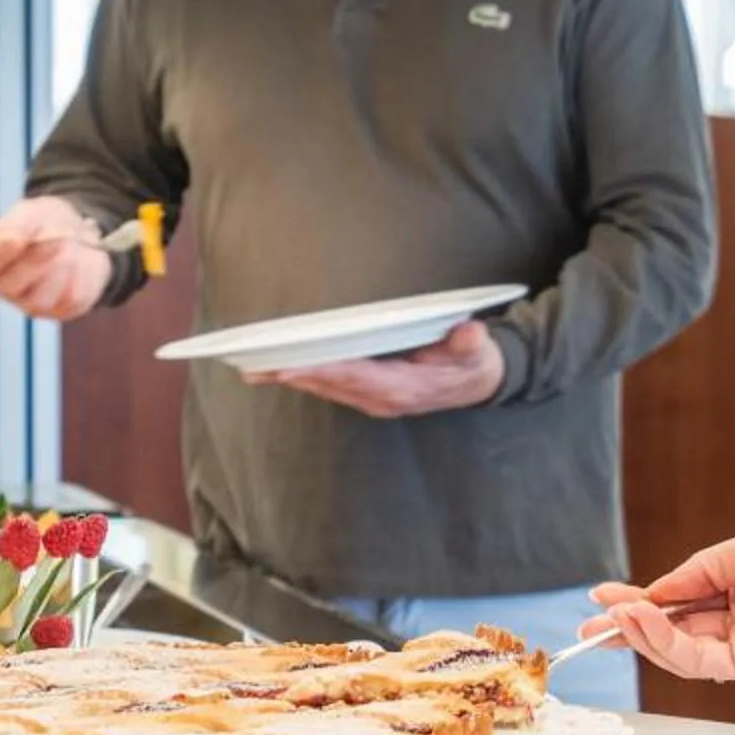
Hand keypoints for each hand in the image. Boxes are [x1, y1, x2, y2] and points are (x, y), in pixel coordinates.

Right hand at [0, 197, 111, 320]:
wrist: (79, 232)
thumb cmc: (43, 223)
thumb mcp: (29, 214)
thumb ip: (16, 224)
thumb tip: (0, 233)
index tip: (17, 237)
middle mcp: (6, 287)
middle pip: (10, 286)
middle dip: (35, 260)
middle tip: (56, 239)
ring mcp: (33, 303)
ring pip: (40, 300)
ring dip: (58, 269)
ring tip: (68, 246)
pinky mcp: (63, 309)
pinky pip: (71, 299)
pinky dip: (80, 275)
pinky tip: (81, 259)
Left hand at [248, 321, 504, 416]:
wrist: (479, 383)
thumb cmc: (473, 363)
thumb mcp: (478, 351)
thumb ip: (471, 344)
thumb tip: (469, 334)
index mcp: (406, 387)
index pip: (357, 377)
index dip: (323, 372)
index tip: (291, 366)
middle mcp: (384, 399)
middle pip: (332, 386)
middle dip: (294, 376)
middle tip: (255, 366)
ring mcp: (375, 400)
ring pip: (328, 390)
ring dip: (293, 380)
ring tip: (256, 369)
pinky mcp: (371, 395)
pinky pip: (332, 388)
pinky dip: (307, 380)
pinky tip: (282, 371)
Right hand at [585, 515, 734, 683]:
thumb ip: (698, 573)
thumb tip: (655, 590)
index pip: (679, 598)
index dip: (640, 601)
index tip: (602, 598)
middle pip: (673, 630)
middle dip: (628, 628)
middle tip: (588, 628)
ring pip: (681, 650)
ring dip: (642, 635)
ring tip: (612, 619)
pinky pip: (702, 661)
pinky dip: (667, 644)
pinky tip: (644, 624)